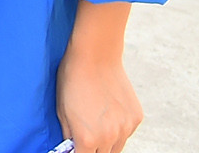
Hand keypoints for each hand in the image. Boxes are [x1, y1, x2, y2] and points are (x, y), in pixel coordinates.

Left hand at [56, 2, 139, 152]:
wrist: (96, 55)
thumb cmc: (72, 79)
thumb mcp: (61, 110)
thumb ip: (69, 135)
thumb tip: (71, 146)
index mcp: (88, 139)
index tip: (76, 146)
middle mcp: (110, 138)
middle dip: (93, 150)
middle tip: (86, 137)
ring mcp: (126, 128)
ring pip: (117, 147)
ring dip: (107, 143)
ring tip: (97, 124)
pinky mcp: (136, 118)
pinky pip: (127, 132)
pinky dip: (119, 129)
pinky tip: (109, 112)